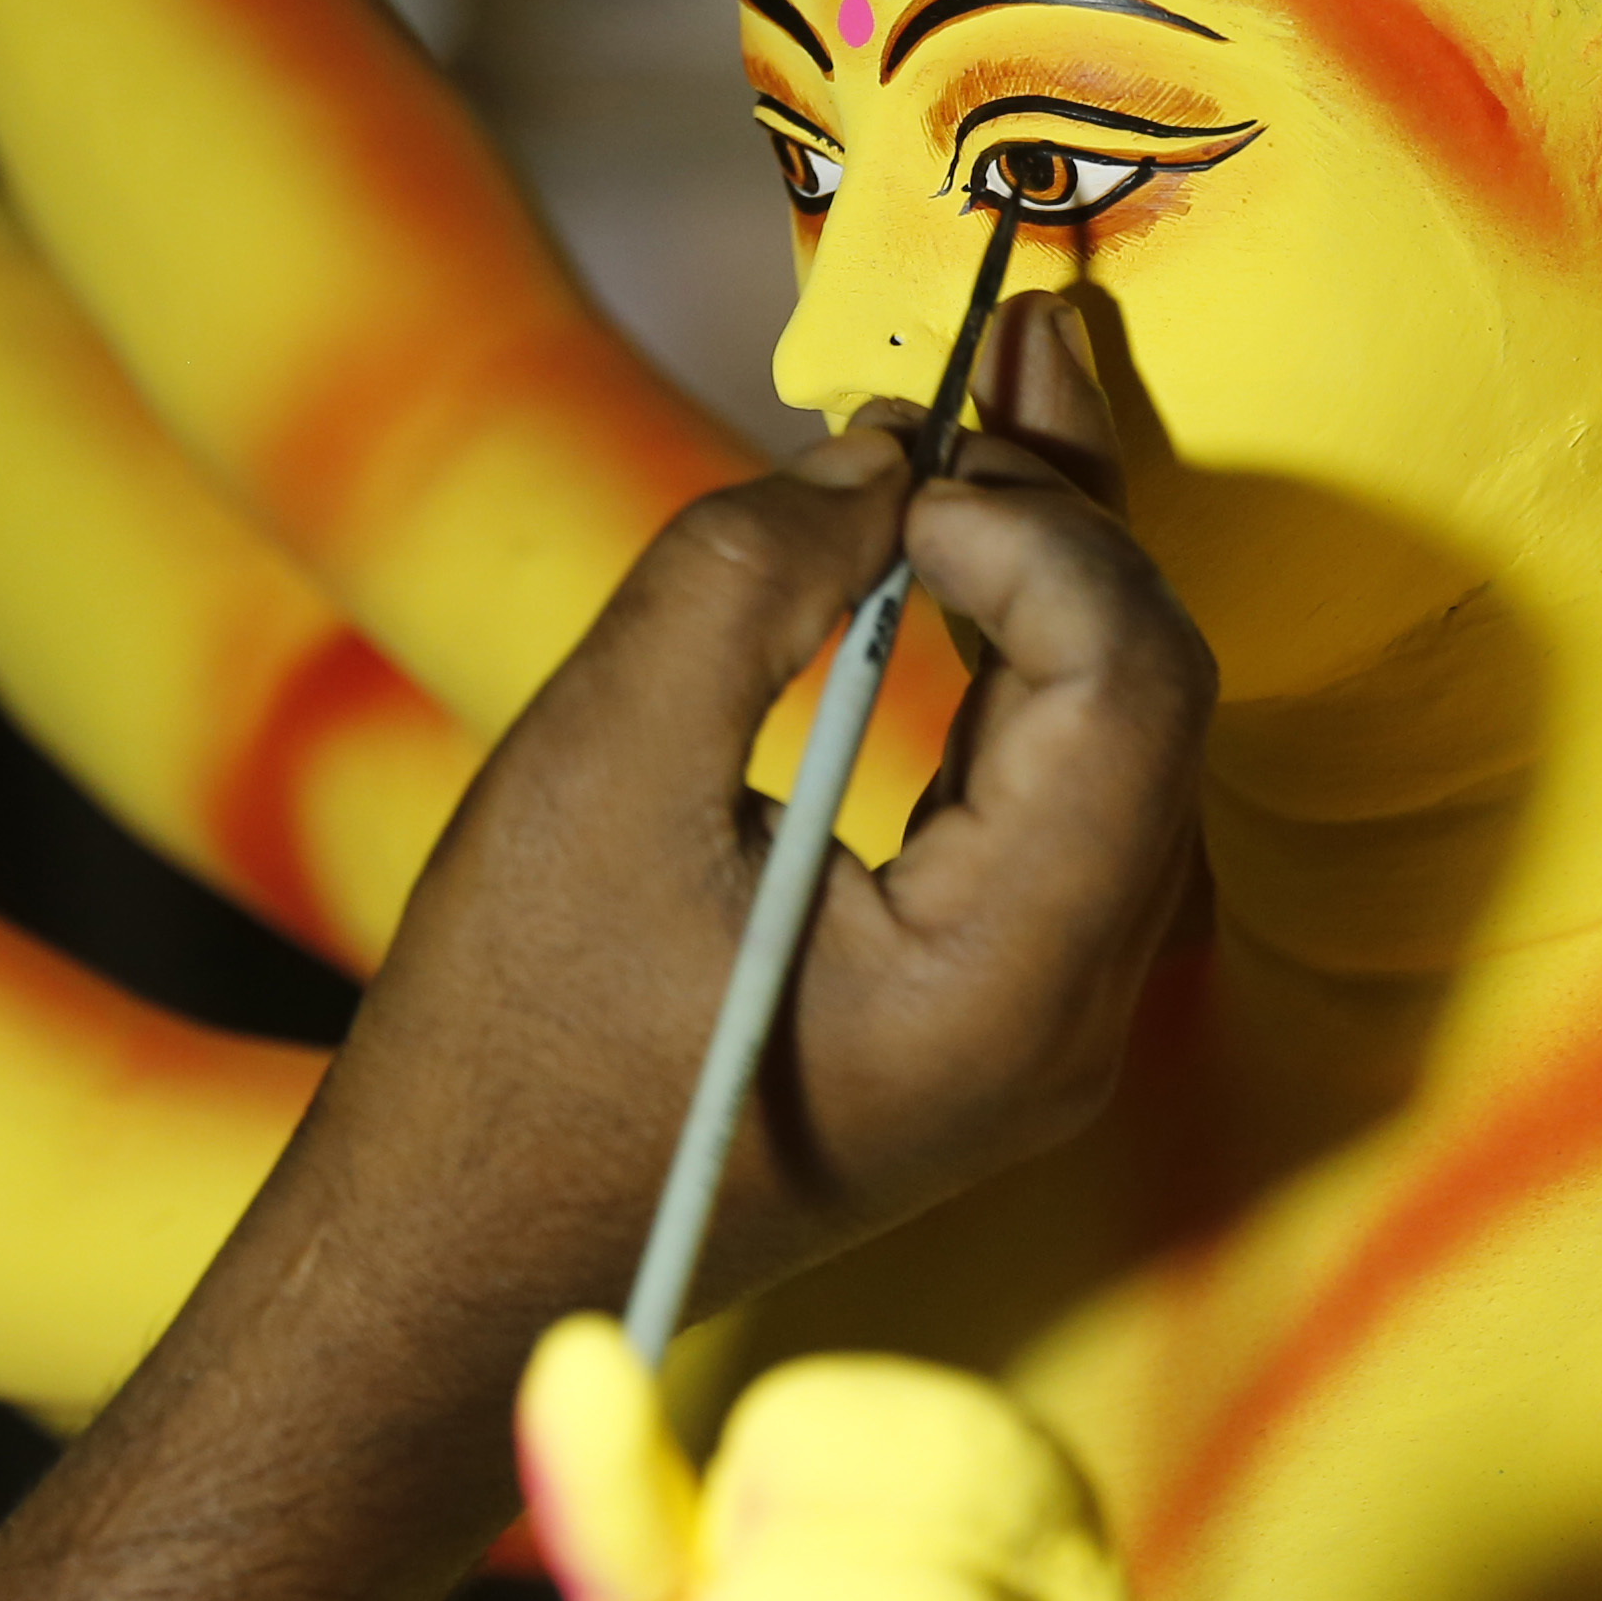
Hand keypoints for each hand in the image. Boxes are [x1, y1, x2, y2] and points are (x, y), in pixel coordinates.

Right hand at [288, 296, 1211, 1333]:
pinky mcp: (983, 1005)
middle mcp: (1067, 1021)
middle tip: (1008, 336)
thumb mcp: (600, 771)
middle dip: (1070, 507)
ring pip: (1115, 735)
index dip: (1041, 528)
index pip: (1127, 685)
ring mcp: (1037, 1024)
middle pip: (1148, 698)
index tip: (899, 463)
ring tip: (999, 393)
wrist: (453, 1265)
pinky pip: (1053, 790)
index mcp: (1005, 990)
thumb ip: (745, 582)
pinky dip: (1011, 650)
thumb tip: (880, 456)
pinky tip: (955, 543)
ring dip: (1052, 560)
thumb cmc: (505, 1050)